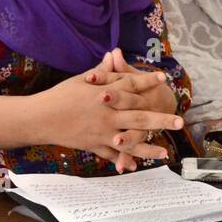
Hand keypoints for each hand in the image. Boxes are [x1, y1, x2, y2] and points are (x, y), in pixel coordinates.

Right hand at [30, 62, 182, 171]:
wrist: (42, 117)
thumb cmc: (61, 95)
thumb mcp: (81, 80)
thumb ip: (102, 72)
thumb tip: (114, 55)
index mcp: (104, 94)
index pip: (130, 85)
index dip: (147, 81)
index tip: (164, 79)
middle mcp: (108, 114)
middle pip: (139, 116)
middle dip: (161, 119)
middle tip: (179, 122)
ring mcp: (103, 131)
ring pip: (130, 139)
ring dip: (149, 146)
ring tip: (166, 151)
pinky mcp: (94, 144)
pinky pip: (112, 154)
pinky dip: (124, 159)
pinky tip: (137, 165)